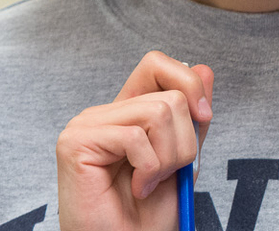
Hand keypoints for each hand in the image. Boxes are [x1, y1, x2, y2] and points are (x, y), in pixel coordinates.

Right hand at [56, 50, 213, 230]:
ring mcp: (87, 124)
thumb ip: (192, 117)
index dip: (189, 84)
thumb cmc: (150, 213)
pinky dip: (149, 169)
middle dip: (185, 141)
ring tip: (149, 182)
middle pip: (170, 94)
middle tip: (165, 173)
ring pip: (159, 112)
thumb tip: (203, 68)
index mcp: (128, 112)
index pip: (158, 65)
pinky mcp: (76, 141)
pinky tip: (137, 187)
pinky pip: (135, 136)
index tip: (203, 119)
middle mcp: (105, 113)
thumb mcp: (184, 157)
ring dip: (167, 159)